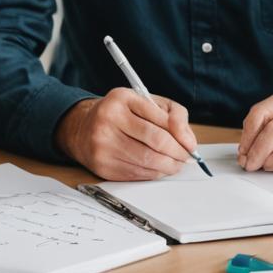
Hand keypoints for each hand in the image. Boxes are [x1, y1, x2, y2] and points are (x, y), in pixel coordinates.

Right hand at [55, 89, 198, 179]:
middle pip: (156, 142)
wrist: (82, 129)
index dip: (182, 136)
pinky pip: (136, 174)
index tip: (191, 145)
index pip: (161, 120)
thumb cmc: (121, 114)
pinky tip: (158, 169)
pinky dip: (153, 174)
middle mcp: (109, 119)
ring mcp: (103, 144)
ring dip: (168, 166)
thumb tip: (189, 142)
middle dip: (178, 153)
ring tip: (175, 164)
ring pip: (148, 161)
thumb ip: (173, 115)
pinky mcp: (102, 166)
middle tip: (186, 157)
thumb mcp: (146, 103)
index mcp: (122, 99)